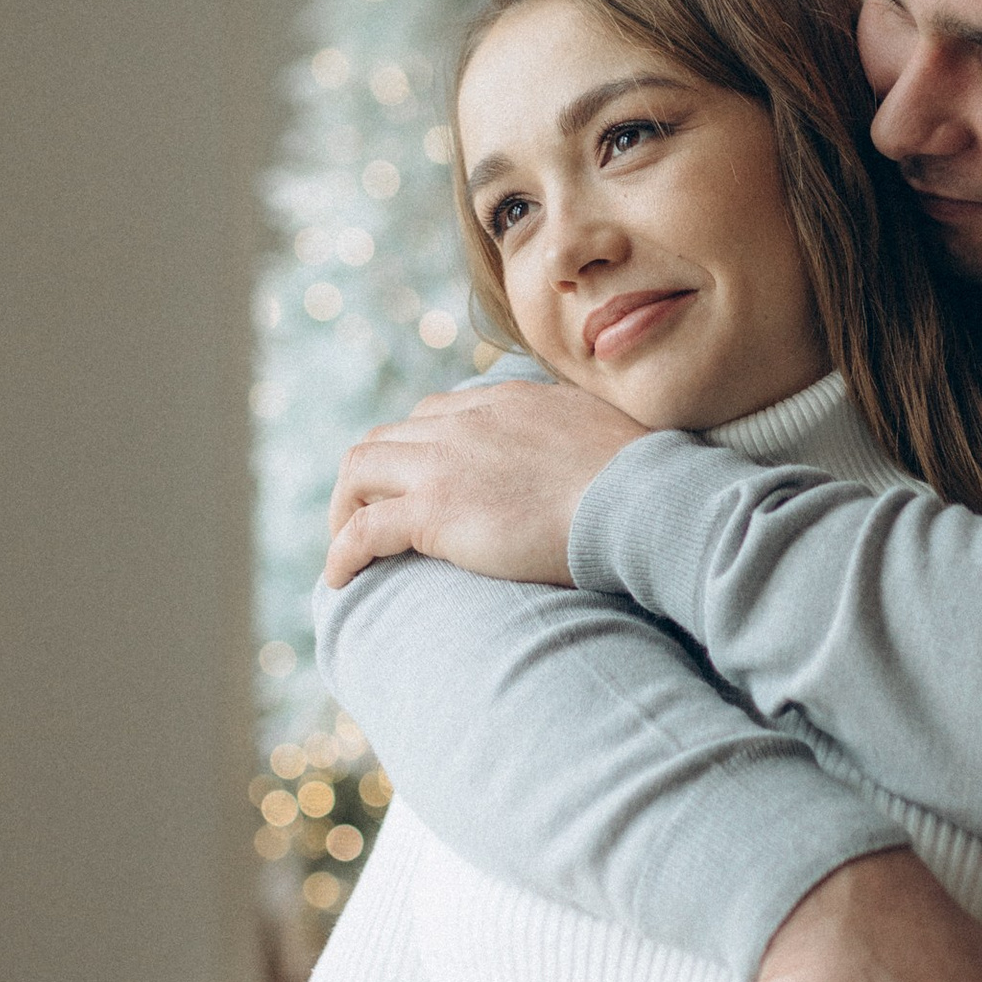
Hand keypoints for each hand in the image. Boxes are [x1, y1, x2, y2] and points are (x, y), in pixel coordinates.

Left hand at [325, 379, 643, 589]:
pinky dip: (343, 553)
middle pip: (388, 437)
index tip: (415, 485)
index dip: (415, 449)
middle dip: (368, 478)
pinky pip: (363, 530)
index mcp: (506, 401)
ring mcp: (444, 464)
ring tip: (346, 549)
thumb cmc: (641, 482)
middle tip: (368, 518)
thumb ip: (575, 434)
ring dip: (344, 509)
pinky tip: (339, 580)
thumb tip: (589, 457)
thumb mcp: (604, 434)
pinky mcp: (434, 511)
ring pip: (360, 471)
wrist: (639, 499)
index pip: (435, 414)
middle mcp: (465, 422)